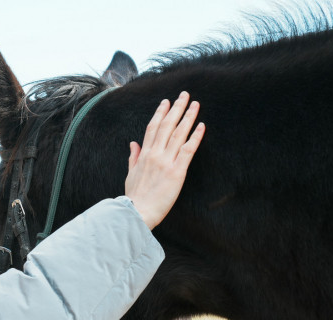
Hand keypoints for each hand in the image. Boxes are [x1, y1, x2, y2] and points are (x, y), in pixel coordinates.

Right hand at [124, 92, 204, 229]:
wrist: (136, 212)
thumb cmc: (134, 197)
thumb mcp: (130, 175)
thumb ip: (134, 157)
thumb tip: (133, 144)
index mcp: (144, 155)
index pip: (153, 128)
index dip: (160, 113)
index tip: (166, 102)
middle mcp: (155, 154)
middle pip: (167, 125)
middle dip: (176, 108)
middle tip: (185, 95)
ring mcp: (166, 162)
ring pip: (178, 134)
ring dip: (188, 117)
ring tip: (195, 104)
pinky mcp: (177, 172)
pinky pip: (187, 150)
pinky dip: (195, 137)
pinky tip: (201, 126)